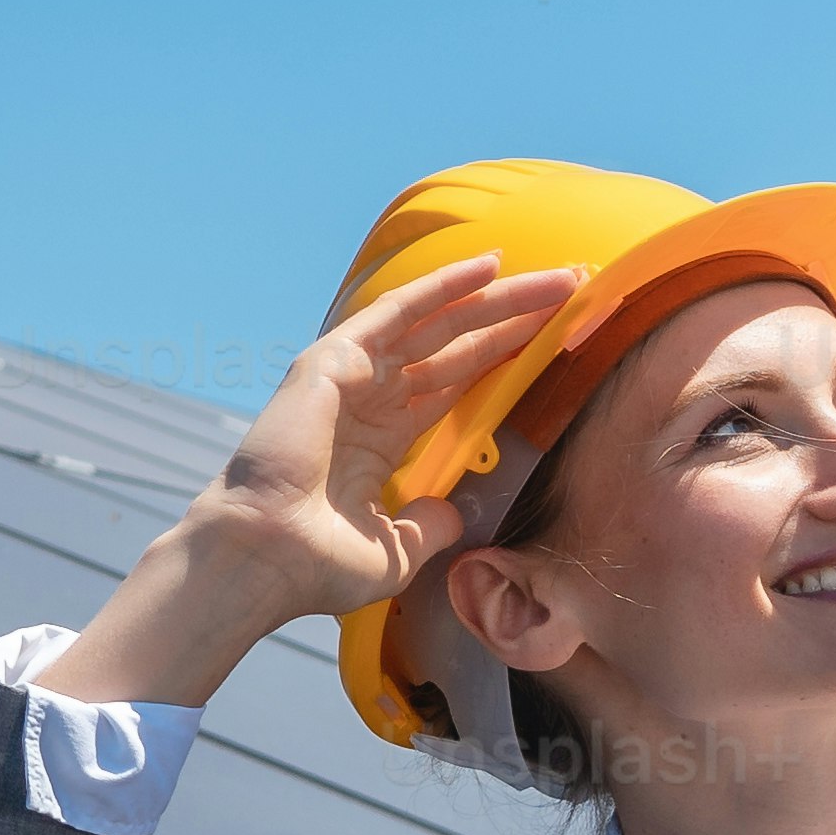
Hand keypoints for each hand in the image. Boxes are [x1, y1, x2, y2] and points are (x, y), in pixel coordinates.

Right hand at [37, 254, 578, 711]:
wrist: (264, 561)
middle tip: (571, 292)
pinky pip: (398, 312)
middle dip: (513, 319)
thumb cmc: (315, 567)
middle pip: (455, 346)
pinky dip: (442, 288)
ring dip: (496, 298)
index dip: (500, 360)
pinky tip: (485, 268)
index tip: (552, 340)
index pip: (452, 385)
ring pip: (437, 324)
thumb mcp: (395, 552)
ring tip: (556, 278)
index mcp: (377, 443)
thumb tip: (452, 513)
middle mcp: (366, 401)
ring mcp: (349, 377)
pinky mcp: (332, 362)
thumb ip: (427, 527)